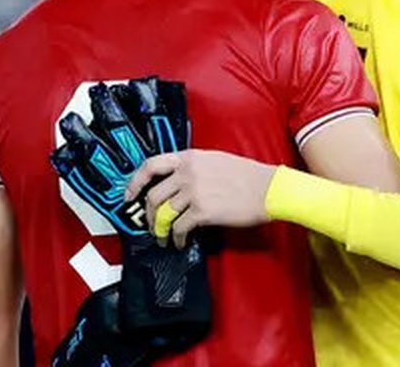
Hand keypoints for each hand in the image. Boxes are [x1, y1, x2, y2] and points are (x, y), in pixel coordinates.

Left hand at [125, 150, 277, 248]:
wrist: (269, 189)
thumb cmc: (248, 176)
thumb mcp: (216, 161)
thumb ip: (193, 167)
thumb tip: (177, 184)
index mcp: (190, 157)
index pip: (150, 165)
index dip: (134, 182)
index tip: (130, 196)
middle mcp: (188, 172)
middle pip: (153, 195)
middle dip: (149, 215)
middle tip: (152, 225)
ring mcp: (194, 192)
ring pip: (163, 214)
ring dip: (160, 230)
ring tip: (164, 238)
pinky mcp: (202, 211)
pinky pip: (179, 228)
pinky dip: (177, 238)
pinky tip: (181, 242)